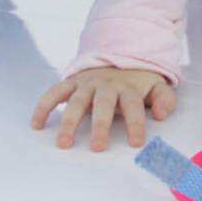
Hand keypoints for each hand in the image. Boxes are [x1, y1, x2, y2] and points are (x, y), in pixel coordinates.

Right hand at [31, 67, 176, 150]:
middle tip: (97, 148)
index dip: (135, 123)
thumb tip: (160, 114)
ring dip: (69, 121)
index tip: (136, 143)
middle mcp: (106, 85)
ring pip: (76, 101)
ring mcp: (87, 83)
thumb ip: (164, 99)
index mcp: (128, 88)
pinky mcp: (71, 82)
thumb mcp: (157, 85)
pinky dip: (44, 106)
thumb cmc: (138, 80)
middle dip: (99, 125)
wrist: (119, 52)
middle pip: (103, 104)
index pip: (133, 106)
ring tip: (64, 143)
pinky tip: (37, 125)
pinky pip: (55, 92)